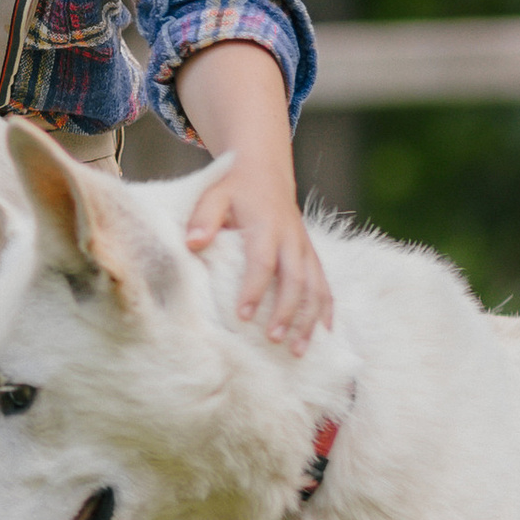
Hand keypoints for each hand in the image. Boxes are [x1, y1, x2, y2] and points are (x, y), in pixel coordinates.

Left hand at [185, 163, 331, 353]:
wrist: (265, 169)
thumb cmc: (234, 187)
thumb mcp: (213, 194)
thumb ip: (203, 218)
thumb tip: (193, 244)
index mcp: (267, 225)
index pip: (262, 262)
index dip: (254, 289)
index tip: (243, 316)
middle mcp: (291, 238)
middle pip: (295, 279)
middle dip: (287, 312)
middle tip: (274, 339)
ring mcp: (304, 247)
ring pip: (315, 286)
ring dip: (309, 318)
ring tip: (298, 349)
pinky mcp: (310, 254)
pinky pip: (325, 283)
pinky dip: (326, 308)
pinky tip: (325, 332)